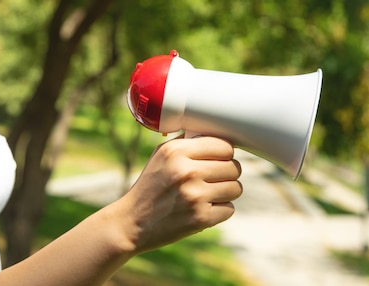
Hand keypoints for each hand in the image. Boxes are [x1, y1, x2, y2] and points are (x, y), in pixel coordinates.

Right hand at [112, 136, 242, 253]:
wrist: (132, 222)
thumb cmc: (151, 186)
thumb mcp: (161, 155)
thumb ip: (188, 142)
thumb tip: (218, 134)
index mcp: (177, 151)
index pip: (224, 146)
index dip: (225, 154)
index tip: (218, 161)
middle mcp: (187, 171)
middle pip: (234, 167)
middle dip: (227, 174)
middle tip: (213, 180)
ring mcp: (194, 195)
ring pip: (236, 188)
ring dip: (226, 193)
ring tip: (209, 195)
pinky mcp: (200, 218)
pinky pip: (229, 209)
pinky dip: (220, 211)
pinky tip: (204, 209)